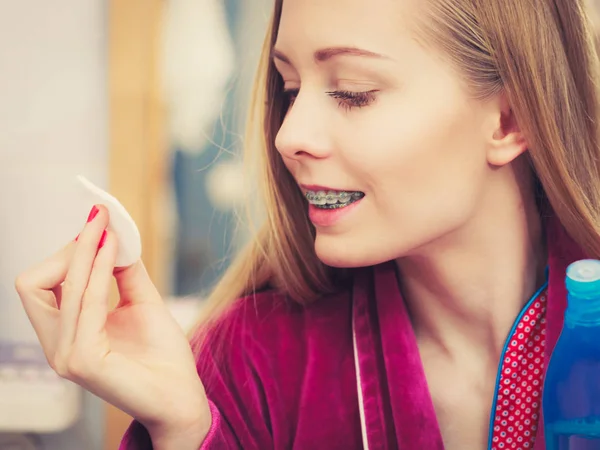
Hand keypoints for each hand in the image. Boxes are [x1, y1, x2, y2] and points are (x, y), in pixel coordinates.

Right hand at [15, 205, 210, 445]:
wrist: (183, 395)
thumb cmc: (162, 354)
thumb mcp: (141, 302)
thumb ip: (123, 271)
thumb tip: (114, 234)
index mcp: (65, 332)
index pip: (40, 283)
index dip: (67, 251)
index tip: (98, 224)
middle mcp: (57, 345)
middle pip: (33, 283)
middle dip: (68, 249)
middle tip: (100, 225)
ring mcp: (66, 355)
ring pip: (59, 288)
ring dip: (85, 251)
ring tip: (109, 228)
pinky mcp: (83, 361)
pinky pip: (86, 303)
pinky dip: (99, 271)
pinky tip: (115, 251)